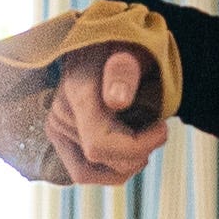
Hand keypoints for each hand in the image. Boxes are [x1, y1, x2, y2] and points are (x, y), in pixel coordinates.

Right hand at [38, 45, 168, 185]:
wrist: (106, 45)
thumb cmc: (125, 46)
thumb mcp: (132, 50)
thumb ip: (124, 71)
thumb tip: (117, 101)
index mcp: (77, 93)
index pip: (99, 144)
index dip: (137, 146)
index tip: (163, 128)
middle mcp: (60, 114)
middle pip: (101, 159)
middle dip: (137, 152)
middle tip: (156, 129)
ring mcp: (56, 129)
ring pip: (90, 173)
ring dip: (124, 164)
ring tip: (142, 140)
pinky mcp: (59, 139)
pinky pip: (81, 173)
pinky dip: (110, 169)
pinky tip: (128, 151)